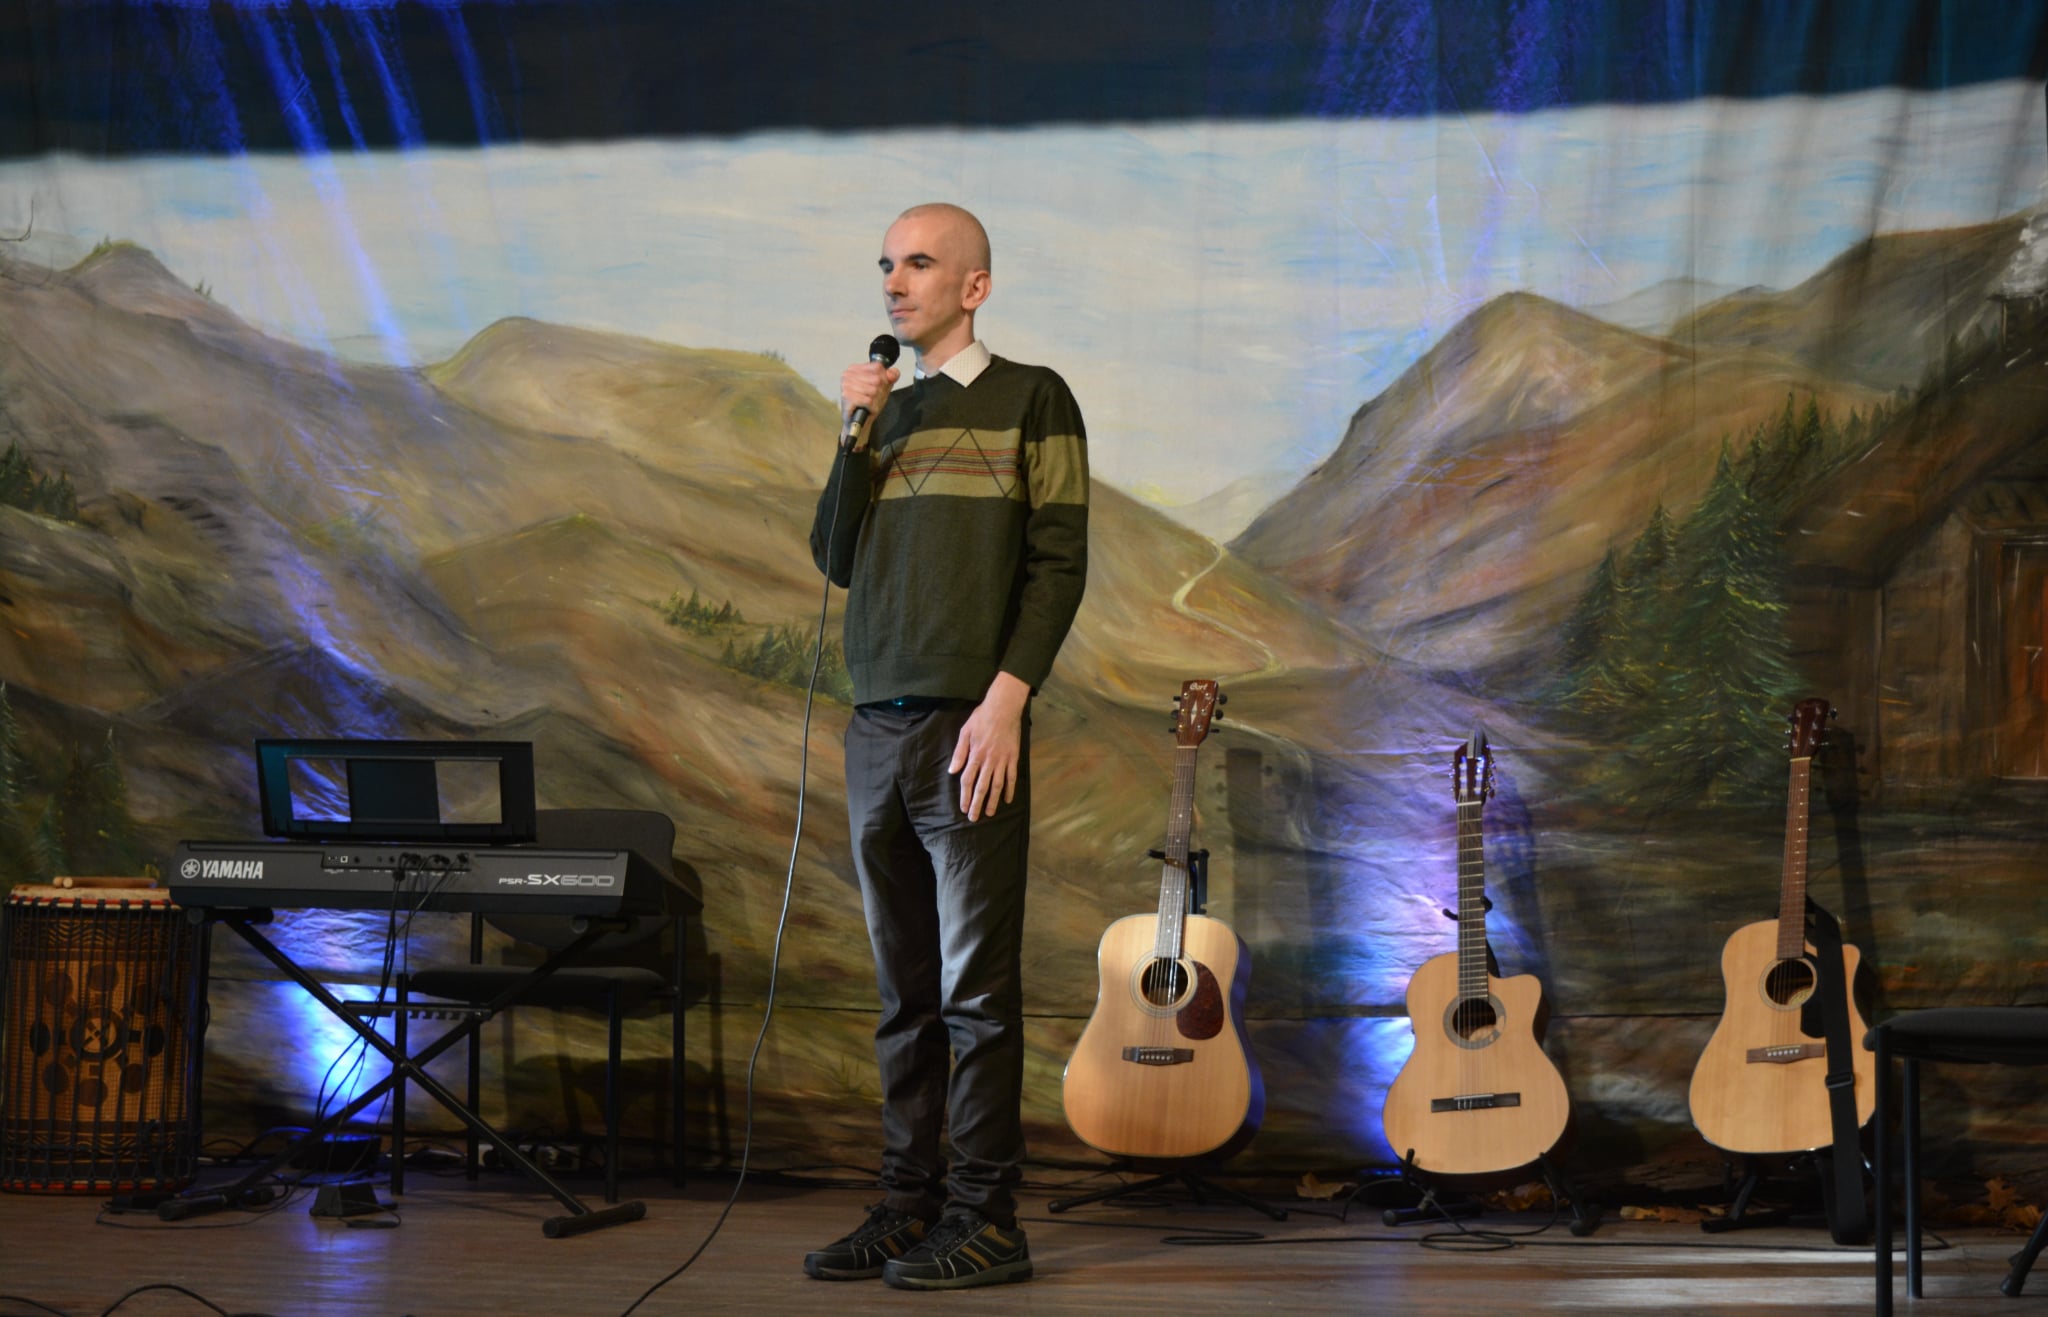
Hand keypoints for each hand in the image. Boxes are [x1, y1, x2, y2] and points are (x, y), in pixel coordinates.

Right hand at [839, 360, 899, 438]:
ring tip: (869, 404)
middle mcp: (847, 375)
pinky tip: (866, 408)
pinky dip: (871, 407)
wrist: (858, 421)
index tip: (878, 388)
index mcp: (854, 369)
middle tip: (872, 399)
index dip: (883, 379)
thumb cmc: (868, 403)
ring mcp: (846, 385)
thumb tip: (893, 373)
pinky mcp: (846, 397)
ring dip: (875, 401)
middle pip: (877, 379)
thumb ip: (890, 377)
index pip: (877, 367)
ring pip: (873, 390)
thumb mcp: (883, 387)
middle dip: (879, 392)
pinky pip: (868, 400)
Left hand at [949, 671, 1030, 820]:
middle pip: (981, 787)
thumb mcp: (965, 732)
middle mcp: (988, 761)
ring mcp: (1002, 760)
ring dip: (993, 801)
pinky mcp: (1013, 758)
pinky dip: (1010, 790)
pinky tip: (1008, 800)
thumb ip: (959, 752)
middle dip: (977, 804)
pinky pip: (1012, 777)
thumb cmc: (981, 718)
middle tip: (974, 818)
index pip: (968, 780)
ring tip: (989, 813)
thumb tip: (952, 771)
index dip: (965, 796)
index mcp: (975, 755)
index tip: (963, 808)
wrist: (1003, 708)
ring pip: (997, 786)